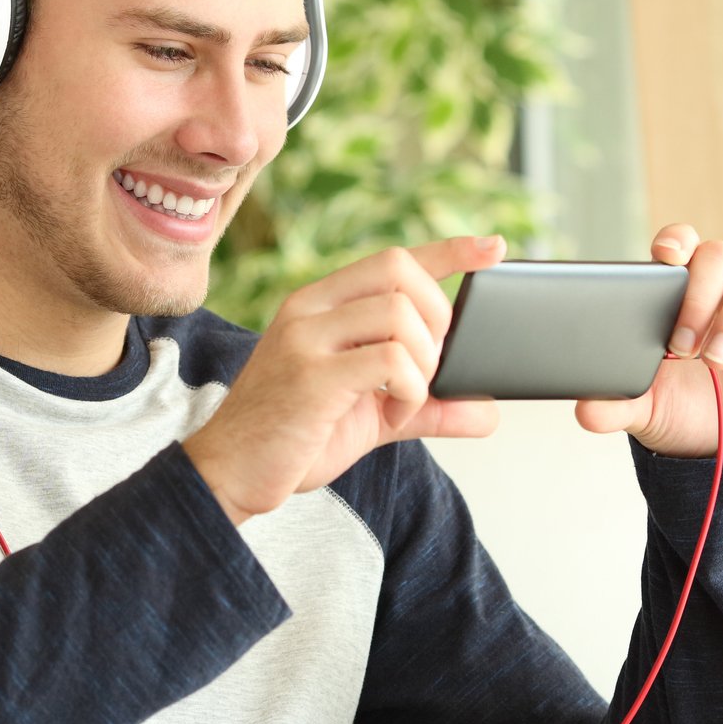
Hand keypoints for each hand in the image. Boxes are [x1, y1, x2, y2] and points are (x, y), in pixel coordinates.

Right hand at [183, 235, 508, 523]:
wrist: (229, 476)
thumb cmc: (295, 440)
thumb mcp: (371, 416)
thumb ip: (427, 405)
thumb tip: (488, 410)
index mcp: (320, 305)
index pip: (393, 258)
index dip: (448, 250)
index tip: (493, 248)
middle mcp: (309, 310)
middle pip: (401, 271)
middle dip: (438, 319)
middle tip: (429, 369)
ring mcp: (306, 340)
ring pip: (400, 314)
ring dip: (424, 365)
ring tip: (403, 403)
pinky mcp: (311, 377)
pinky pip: (390, 360)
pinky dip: (410, 391)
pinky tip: (391, 417)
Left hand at [574, 226, 722, 456]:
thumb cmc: (689, 412)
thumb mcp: (647, 412)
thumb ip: (616, 406)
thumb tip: (585, 410)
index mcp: (682, 294)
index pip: (682, 244)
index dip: (675, 241)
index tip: (664, 257)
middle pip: (717, 255)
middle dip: (698, 295)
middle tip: (681, 347)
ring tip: (717, 358)